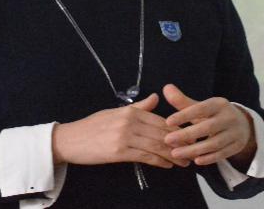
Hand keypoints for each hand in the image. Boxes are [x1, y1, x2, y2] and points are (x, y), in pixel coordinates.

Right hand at [51, 93, 189, 168]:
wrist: (70, 140)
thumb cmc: (92, 127)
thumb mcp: (115, 112)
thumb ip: (138, 107)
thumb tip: (155, 98)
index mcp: (130, 111)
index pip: (160, 120)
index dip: (177, 129)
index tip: (189, 135)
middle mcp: (129, 121)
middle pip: (161, 132)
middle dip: (179, 143)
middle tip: (193, 150)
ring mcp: (124, 137)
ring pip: (156, 145)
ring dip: (173, 155)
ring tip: (185, 162)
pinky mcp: (119, 152)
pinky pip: (145, 156)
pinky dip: (159, 161)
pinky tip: (168, 165)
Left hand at [162, 83, 255, 166]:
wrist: (243, 125)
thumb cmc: (215, 115)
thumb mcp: (202, 107)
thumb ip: (183, 101)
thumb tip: (166, 88)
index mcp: (219, 104)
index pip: (201, 109)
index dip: (184, 115)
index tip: (167, 122)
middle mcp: (229, 117)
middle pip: (207, 127)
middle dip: (186, 134)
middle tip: (167, 140)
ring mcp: (234, 133)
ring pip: (214, 143)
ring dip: (194, 150)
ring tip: (175, 153)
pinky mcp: (236, 146)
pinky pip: (222, 154)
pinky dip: (209, 158)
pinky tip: (195, 160)